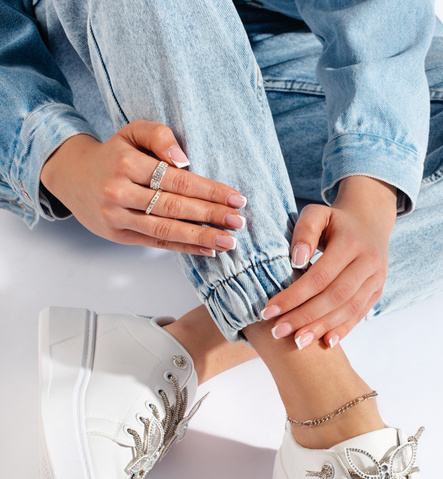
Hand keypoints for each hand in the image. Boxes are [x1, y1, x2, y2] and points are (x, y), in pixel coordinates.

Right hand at [40, 120, 246, 255]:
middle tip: (238, 221)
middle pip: (174, 207)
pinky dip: (183, 248)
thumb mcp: (132, 132)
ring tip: (228, 242)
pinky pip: (155, 243)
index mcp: (126, 164)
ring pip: (165, 230)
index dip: (208, 190)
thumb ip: (159, 136)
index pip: (176, 180)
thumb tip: (184, 160)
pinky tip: (206, 250)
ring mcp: (118, 217)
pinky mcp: (118, 235)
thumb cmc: (112, 154)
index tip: (235, 197)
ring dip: (200, 237)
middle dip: (210, 215)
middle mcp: (120, 192)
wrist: (72, 176)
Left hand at [261, 176, 396, 347]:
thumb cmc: (334, 220)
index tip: (268, 311)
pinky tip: (325, 342)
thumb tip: (297, 261)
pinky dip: (342, 330)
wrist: (370, 220)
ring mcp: (377, 279)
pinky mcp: (378, 291)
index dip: (293, 296)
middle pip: (334, 297)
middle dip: (304, 317)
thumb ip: (304, 231)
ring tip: (297, 342)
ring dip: (321, 328)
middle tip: (277, 332)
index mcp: (352, 243)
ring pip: (348, 309)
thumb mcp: (317, 213)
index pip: (320, 276)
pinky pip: (360, 314)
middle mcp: (369, 262)